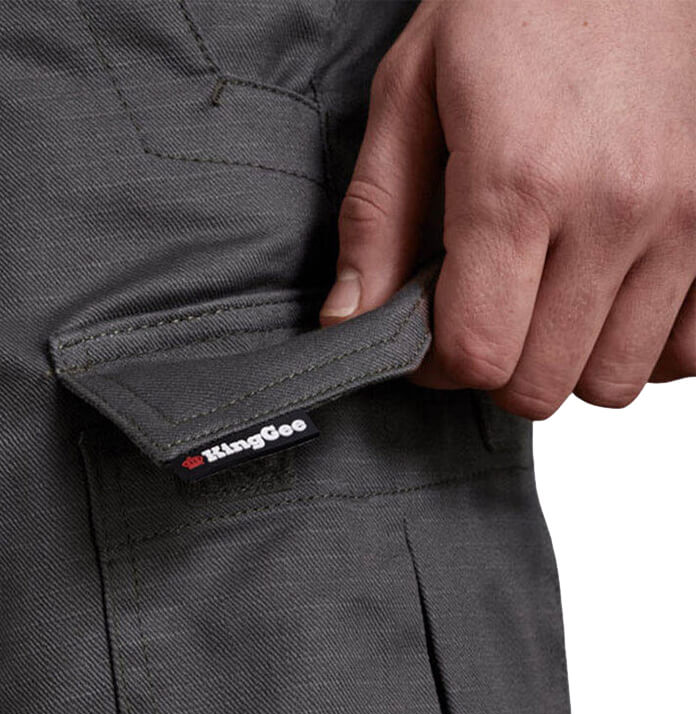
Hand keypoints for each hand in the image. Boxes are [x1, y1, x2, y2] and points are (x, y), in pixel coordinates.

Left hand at [320, 0, 695, 416]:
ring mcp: (687, 218)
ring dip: (563, 363)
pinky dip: (638, 345)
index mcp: (518, 181)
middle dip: (494, 369)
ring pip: (612, 379)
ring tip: (541, 304)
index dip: (437, 366)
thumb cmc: (513, 7)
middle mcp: (613, 208)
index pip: (477, 353)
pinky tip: (604, 299)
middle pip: (540, 382)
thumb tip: (347, 321)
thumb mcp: (410, 92)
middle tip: (480, 317)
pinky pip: (687, 350)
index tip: (426, 339)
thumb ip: (376, 219)